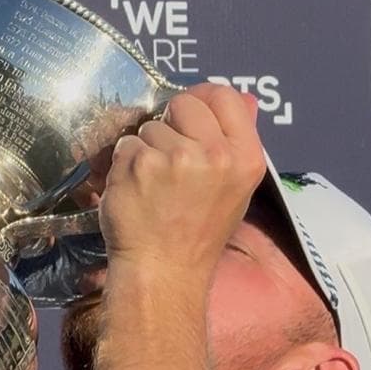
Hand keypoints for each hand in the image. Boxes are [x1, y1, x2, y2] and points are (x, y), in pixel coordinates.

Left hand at [97, 84, 265, 283]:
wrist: (163, 273)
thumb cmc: (195, 236)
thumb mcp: (234, 189)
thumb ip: (236, 143)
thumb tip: (246, 100)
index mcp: (246, 158)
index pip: (226, 96)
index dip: (202, 101)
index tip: (188, 119)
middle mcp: (216, 155)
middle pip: (185, 103)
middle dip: (170, 125)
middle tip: (169, 163)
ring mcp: (177, 158)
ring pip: (150, 126)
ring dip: (146, 150)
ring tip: (154, 187)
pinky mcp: (141, 164)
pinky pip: (126, 145)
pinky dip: (124, 165)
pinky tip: (135, 192)